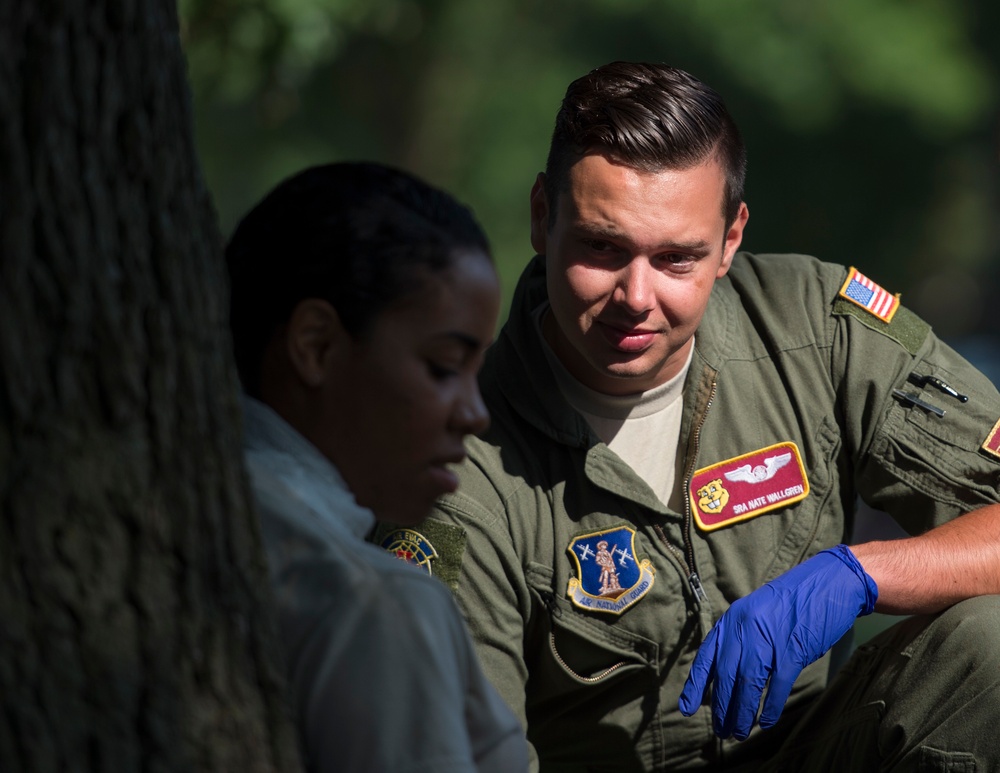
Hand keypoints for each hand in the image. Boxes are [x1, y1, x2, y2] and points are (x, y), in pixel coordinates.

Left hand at [678, 544, 877, 739]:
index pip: (707, 656)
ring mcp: (768, 638)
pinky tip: (764, 722)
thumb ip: (741, 638)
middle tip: (722, 731)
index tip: (686, 708)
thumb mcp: (757, 614)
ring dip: (741, 712)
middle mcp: (745, 627)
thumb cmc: (793, 602)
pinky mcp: (793, 648)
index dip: (695, 685)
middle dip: (721, 706)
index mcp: (733, 619)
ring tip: (737, 732)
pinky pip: (775, 684)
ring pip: (747, 683)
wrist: (830, 583)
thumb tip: (726, 675)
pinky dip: (769, 706)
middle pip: (725, 675)